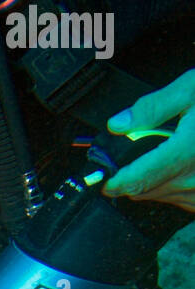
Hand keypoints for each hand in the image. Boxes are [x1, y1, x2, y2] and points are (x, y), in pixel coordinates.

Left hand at [103, 69, 194, 212]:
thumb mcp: (192, 88)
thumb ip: (152, 108)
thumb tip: (118, 125)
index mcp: (185, 153)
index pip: (137, 179)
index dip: (114, 183)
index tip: (102, 180)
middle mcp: (193, 179)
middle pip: (145, 191)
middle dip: (130, 179)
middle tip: (126, 160)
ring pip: (161, 197)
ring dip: (151, 183)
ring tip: (159, 156)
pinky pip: (180, 200)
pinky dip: (171, 186)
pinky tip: (178, 167)